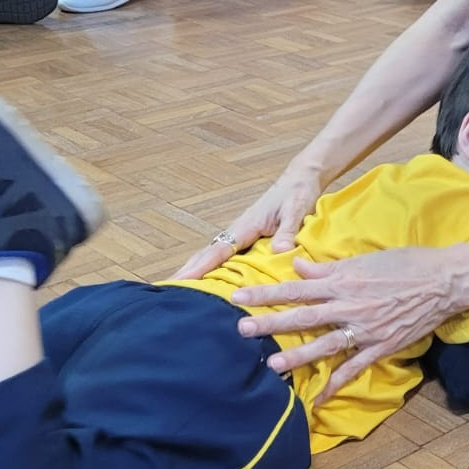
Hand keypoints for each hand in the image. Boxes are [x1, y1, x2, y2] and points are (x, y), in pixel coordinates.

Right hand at [171, 162, 324, 279]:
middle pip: (207, 254)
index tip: (181, 280)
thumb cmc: (298, 192)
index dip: (200, 267)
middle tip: (167, 290)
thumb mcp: (297, 209)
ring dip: (196, 270)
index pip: (219, 250)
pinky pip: (226, 255)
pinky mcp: (248, 237)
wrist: (301, 178)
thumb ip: (288, 230)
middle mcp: (239, 230)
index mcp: (246, 225)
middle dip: (187, 271)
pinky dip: (212, 267)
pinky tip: (208, 281)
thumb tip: (280, 251)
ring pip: (214, 255)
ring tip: (179, 291)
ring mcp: (241, 234)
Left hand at [231, 245, 463, 399]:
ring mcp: (365, 330)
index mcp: (344, 282)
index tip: (239, 296)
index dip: (266, 293)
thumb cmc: (406, 263)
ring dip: (298, 357)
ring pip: (324, 345)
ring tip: (272, 366)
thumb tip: (297, 267)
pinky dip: (337, 384)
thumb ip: (329, 267)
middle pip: (303, 318)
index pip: (296, 288)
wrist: (444, 281)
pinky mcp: (380, 346)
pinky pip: (354, 368)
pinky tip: (320, 398)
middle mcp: (350, 307)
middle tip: (241, 330)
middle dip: (270, 324)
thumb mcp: (365, 259)